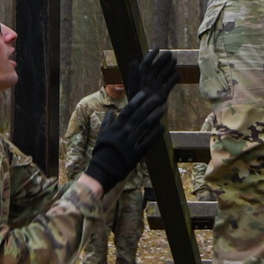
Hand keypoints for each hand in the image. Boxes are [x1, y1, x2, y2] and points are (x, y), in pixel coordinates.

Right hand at [85, 50, 178, 191]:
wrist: (102, 171)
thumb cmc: (101, 151)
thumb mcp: (101, 135)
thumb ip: (107, 122)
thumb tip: (111, 111)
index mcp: (115, 128)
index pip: (127, 111)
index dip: (136, 101)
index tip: (144, 93)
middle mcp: (123, 133)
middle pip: (138, 116)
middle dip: (149, 105)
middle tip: (158, 97)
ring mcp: (130, 143)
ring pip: (144, 127)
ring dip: (154, 116)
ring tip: (162, 108)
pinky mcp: (136, 154)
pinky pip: (147, 143)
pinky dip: (155, 135)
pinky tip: (162, 127)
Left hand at [129, 46, 178, 107]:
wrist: (143, 120)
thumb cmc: (136, 104)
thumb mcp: (134, 87)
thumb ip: (134, 74)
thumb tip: (133, 60)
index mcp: (140, 79)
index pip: (146, 64)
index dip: (151, 56)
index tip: (158, 48)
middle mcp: (148, 82)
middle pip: (156, 68)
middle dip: (162, 60)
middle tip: (170, 54)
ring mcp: (155, 88)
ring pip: (163, 74)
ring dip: (168, 67)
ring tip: (175, 61)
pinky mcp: (162, 95)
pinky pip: (168, 85)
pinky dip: (173, 80)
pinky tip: (178, 75)